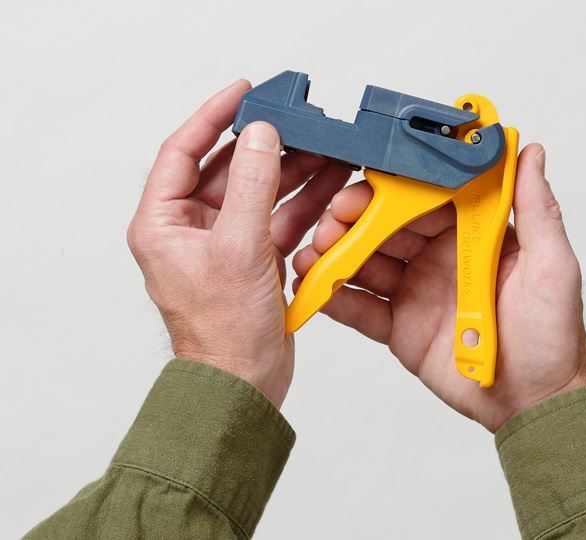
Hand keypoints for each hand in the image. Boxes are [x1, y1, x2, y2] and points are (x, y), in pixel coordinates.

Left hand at [128, 80, 350, 407]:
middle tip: (300, 122)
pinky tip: (329, 187)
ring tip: (326, 151)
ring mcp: (225, 244)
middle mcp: (190, 229)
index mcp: (164, 223)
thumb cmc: (223, 333)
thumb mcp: (238, 249)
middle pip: (230, 170)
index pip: (183, 151)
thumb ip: (253, 186)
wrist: (244, 383)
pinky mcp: (253, 259)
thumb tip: (262, 136)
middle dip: (268, 147)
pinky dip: (302, 205)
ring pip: (260, 193)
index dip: (213, 116)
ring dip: (292, 174)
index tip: (244, 91)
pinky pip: (278, 219)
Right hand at [293, 144, 585, 431]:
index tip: (364, 189)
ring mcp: (415, 291)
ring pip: (366, 264)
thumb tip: (529, 151)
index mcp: (469, 236)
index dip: (391, 193)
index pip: (422, 201)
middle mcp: (437, 257)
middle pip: (385, 228)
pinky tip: (313, 291)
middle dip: (352, 222)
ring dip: (335, 257)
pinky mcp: (399, 325)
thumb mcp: (552, 266)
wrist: (533, 403)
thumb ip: (536, 210)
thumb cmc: (552, 335)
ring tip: (310, 256)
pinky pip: (362, 308)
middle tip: (328, 224)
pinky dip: (335, 299)